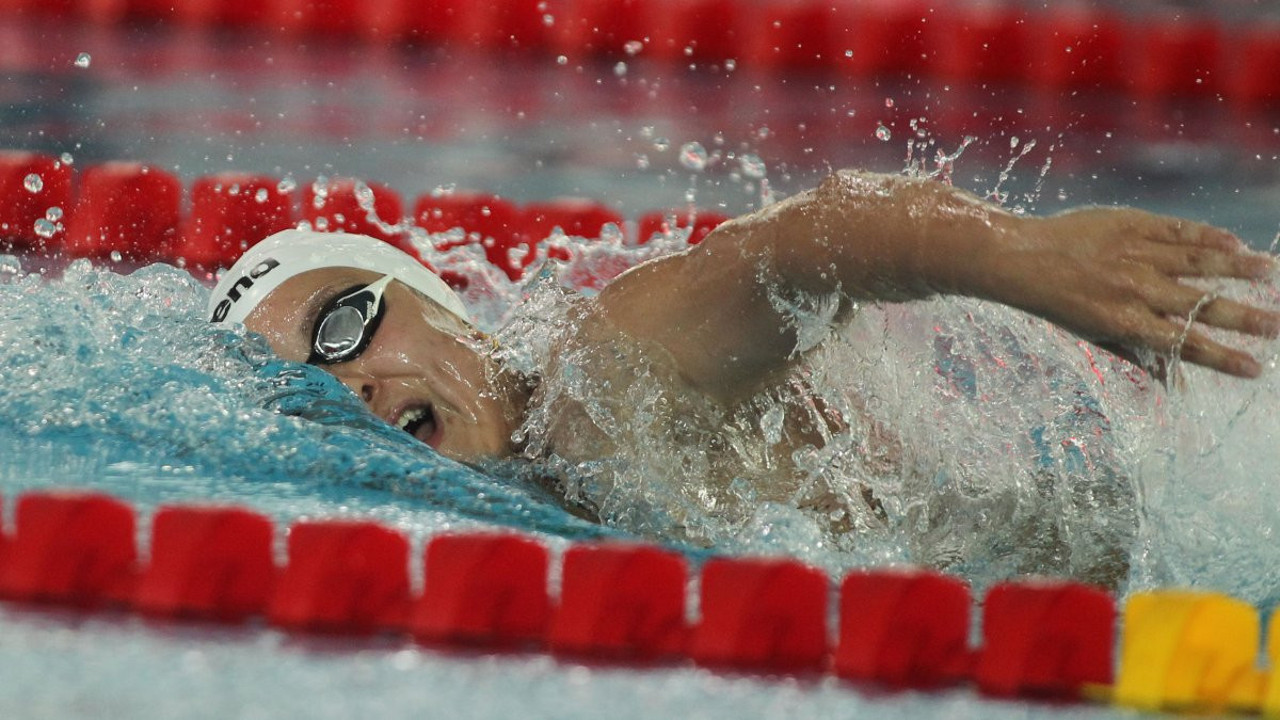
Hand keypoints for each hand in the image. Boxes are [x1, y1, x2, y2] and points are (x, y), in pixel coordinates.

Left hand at [979, 207, 1279, 378]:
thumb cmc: (1061, 303)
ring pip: (1195, 261)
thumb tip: (1178, 389)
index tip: (1256, 368)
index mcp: (1126, 322)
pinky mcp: (1130, 224)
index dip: (1222, 358)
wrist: (1022, 258)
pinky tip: (1234, 243)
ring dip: (1235, 268)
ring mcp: (1134, 254)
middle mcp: (1134, 289)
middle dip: (1244, 318)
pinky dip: (1207, 236)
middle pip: (1200, 305)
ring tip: (1269, 272)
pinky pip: (1177, 230)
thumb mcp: (1096, 337)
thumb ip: (1140, 358)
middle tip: (1278, 326)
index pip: (1185, 345)